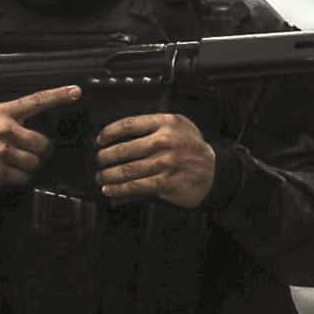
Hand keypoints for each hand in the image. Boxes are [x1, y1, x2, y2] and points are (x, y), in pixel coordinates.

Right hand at [0, 86, 80, 194]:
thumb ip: (8, 116)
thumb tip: (31, 123)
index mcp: (2, 112)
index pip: (35, 101)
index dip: (58, 96)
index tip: (76, 92)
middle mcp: (4, 129)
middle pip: (42, 143)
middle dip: (39, 151)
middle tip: (29, 152)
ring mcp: (2, 151)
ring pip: (34, 162)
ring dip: (28, 166)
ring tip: (13, 163)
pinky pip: (23, 177)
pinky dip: (19, 178)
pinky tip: (6, 173)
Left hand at [94, 112, 216, 207]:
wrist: (216, 171)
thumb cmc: (191, 149)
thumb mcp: (178, 128)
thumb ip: (151, 130)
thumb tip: (118, 139)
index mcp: (166, 123)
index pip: (129, 124)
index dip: (109, 133)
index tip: (100, 140)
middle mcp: (165, 141)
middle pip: (124, 148)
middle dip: (105, 157)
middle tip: (97, 161)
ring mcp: (166, 163)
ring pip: (128, 169)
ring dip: (108, 175)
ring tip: (100, 176)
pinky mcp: (166, 182)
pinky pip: (136, 186)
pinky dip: (119, 189)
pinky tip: (110, 190)